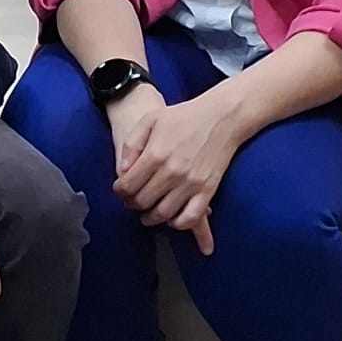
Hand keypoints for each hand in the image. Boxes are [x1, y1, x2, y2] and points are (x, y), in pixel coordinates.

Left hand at [112, 91, 245, 255]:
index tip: (120, 190)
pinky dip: (178, 223)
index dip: (119, 191)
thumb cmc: (184, 116)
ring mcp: (191, 183)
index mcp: (155, 154)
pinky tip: (172, 219)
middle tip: (131, 202)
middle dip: (132, 204)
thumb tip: (122, 171)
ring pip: (163, 214)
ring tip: (147, 213)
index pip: (128, 185)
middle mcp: (172, 172)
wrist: (222, 117)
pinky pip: (191, 217)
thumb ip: (132, 144)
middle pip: (143, 201)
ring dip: (151, 217)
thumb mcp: (150, 120)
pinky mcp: (208, 190)